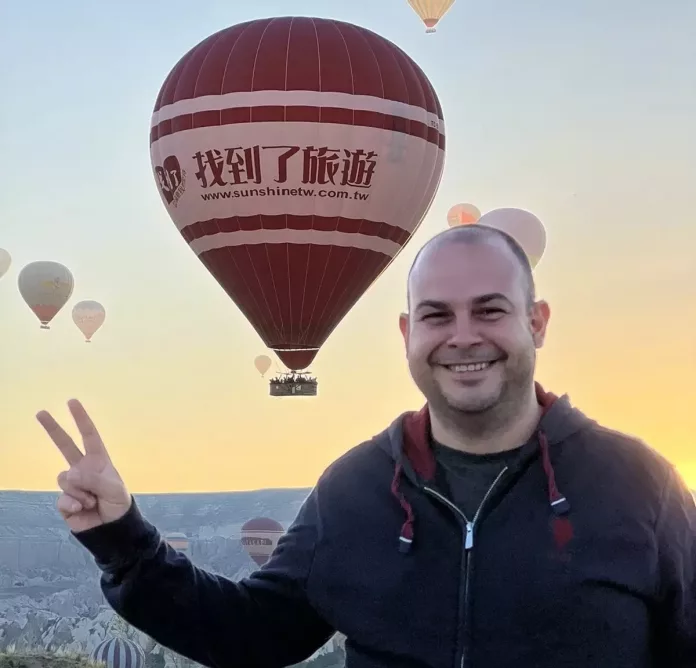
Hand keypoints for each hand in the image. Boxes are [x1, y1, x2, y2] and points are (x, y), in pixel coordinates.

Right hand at [37, 399, 131, 532]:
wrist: (112, 528)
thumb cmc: (118, 503)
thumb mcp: (114, 489)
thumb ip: (94, 479)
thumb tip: (69, 475)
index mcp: (98, 460)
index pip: (89, 436)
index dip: (81, 419)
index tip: (72, 402)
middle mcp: (83, 469)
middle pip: (65, 445)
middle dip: (53, 428)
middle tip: (40, 412)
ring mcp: (72, 484)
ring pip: (65, 479)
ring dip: (81, 492)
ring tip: (93, 501)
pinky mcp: (64, 501)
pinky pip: (63, 498)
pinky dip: (74, 505)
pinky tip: (83, 510)